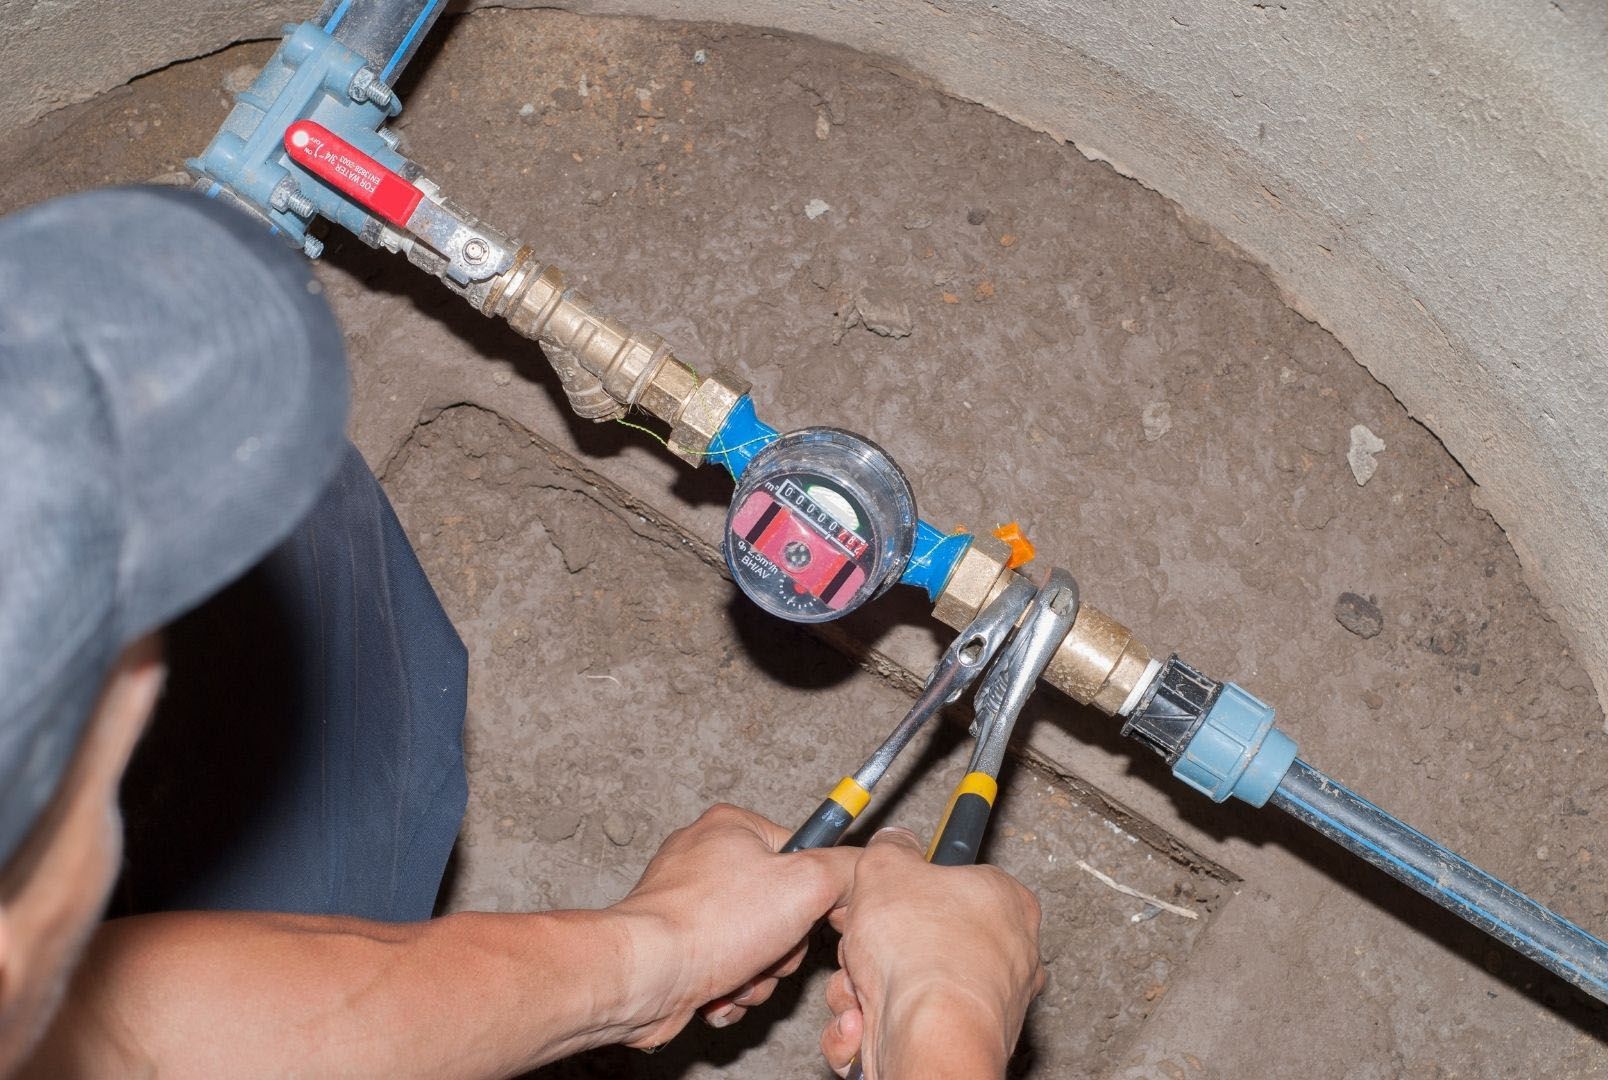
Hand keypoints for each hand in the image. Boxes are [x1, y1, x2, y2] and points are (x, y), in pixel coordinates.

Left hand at [608, 803, 856, 1048]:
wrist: (647, 976)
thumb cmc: (712, 924)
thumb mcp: (805, 885)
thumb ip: (845, 869)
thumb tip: (864, 868)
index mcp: (733, 827)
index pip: (802, 853)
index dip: (816, 894)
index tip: (813, 915)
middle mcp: (706, 858)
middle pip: (781, 908)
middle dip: (782, 947)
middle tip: (769, 951)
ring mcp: (687, 903)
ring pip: (756, 946)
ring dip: (758, 975)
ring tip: (737, 976)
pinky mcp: (677, 945)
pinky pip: (725, 968)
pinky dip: (729, 989)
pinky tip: (716, 991)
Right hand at [820, 827, 1044, 1078]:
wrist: (927, 1039)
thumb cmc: (923, 954)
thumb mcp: (887, 867)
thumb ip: (891, 849)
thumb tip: (894, 843)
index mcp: (1006, 903)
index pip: (954, 882)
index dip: (905, 887)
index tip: (881, 891)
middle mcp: (1006, 959)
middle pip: (919, 939)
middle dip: (875, 946)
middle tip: (859, 943)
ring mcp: (981, 1008)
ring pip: (902, 987)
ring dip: (861, 988)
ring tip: (859, 989)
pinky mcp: (952, 1047)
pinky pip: (897, 1029)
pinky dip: (868, 1028)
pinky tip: (863, 1023)